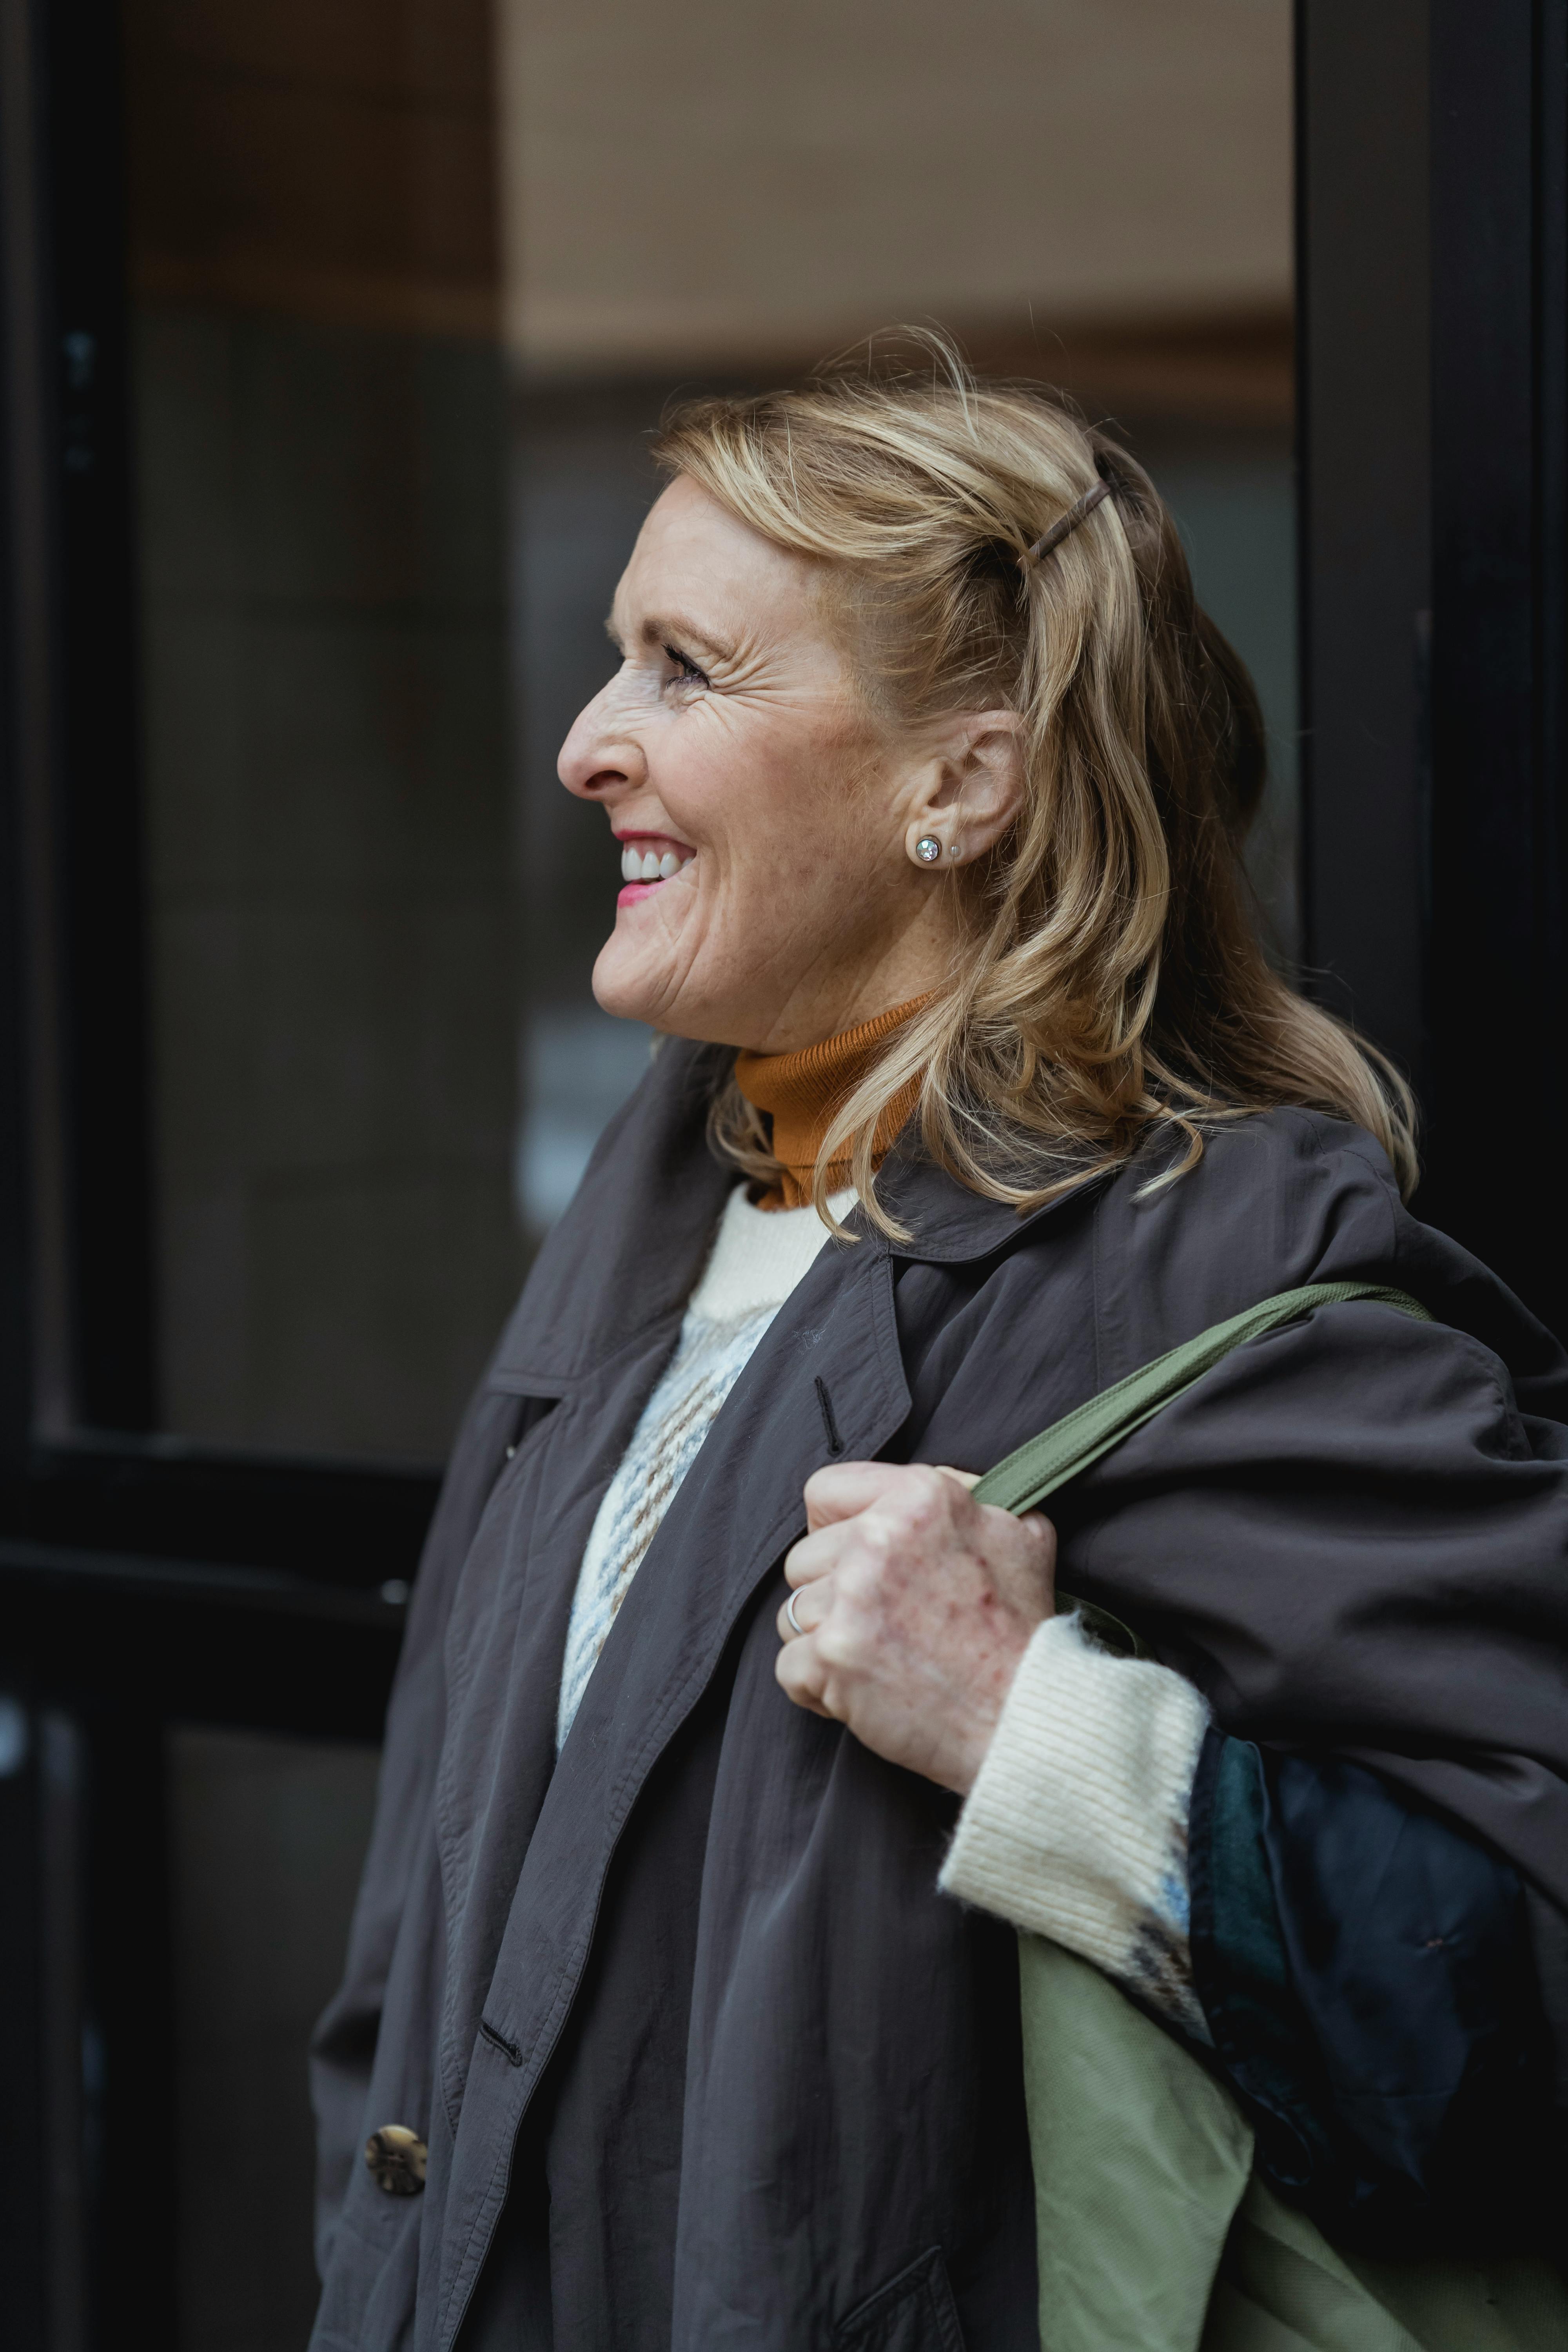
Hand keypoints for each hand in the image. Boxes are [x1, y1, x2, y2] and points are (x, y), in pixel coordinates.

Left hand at [774, 1461, 1055, 1793]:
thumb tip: (919, 1490)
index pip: (824, 1492)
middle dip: (832, 1592)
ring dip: (826, 1641)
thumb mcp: (1019, 1531)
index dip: (836, 1528)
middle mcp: (878, 1539)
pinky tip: (863, 1691)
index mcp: (920, 1498)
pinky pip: (788, 1666)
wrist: (1023, 1716)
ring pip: (792, 1613)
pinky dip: (818, 1688)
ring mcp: (851, 1598)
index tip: (855, 1557)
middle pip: (804, 1558)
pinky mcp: (832, 1656)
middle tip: (884, 1623)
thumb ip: (965, 1495)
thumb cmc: (1021, 1630)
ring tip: (879, 1659)